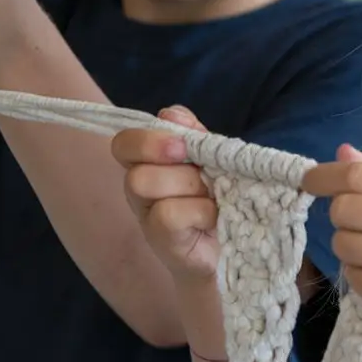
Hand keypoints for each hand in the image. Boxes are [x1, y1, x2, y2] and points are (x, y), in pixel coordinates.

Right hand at [112, 106, 220, 284]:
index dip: (147, 139)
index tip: (182, 146)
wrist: (236, 247)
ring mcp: (147, 218)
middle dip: (176, 166)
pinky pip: (168, 213)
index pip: (124, 143)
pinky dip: (200, 211)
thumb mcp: (213, 158)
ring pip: (146, 183)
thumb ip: (194, 134)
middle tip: (204, 174)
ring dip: (190, 186)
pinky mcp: (162, 241)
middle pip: (136, 167)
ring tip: (213, 198)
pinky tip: (214, 218)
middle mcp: (140, 190)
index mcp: (150, 163)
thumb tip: (171, 113)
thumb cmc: (222, 198)